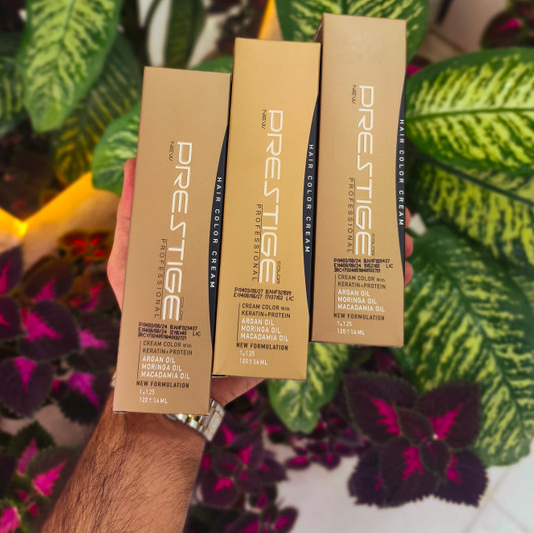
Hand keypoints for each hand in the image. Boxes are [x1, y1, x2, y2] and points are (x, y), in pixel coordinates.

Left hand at [107, 159, 414, 406]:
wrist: (175, 386)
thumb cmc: (148, 320)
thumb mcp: (134, 264)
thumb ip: (135, 219)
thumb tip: (138, 161)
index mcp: (228, 232)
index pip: (264, 193)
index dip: (294, 172)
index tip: (320, 146)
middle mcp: (260, 252)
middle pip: (308, 220)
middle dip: (347, 204)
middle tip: (376, 188)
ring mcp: (280, 284)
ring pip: (332, 256)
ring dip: (370, 242)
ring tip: (399, 230)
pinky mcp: (294, 317)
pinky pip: (337, 300)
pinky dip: (371, 289)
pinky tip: (398, 275)